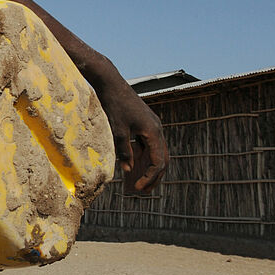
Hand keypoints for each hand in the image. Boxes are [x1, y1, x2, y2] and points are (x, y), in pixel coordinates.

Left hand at [92, 77, 168, 192]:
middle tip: (144, 191)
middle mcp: (158, 129)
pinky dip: (144, 156)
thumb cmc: (114, 105)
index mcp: (154, 132)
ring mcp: (153, 125)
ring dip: (150, 167)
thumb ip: (124, 151)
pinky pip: (149, 144)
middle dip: (154, 176)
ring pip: (157, 151)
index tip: (138, 188)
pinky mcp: (145, 123)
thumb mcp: (117, 131)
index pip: (158, 162)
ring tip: (140, 182)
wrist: (111, 83)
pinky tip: (134, 165)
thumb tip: (128, 171)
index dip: (149, 177)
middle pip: (162, 159)